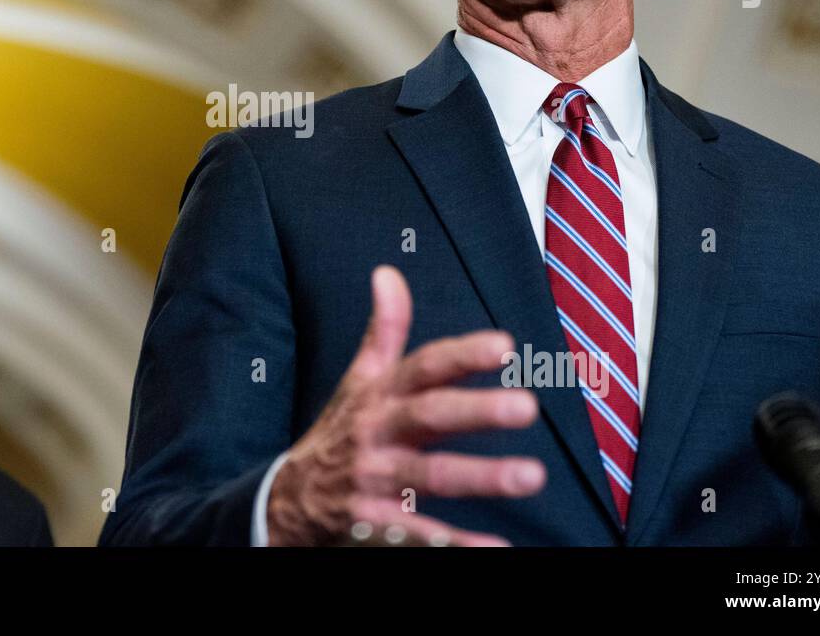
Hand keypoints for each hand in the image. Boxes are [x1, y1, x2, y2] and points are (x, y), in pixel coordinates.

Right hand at [266, 265, 544, 545]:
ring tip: (531, 475)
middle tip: (526, 406)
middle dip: (476, 410)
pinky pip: (416, 533)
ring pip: (428, 476)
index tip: (504, 346)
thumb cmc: (341, 431)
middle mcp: (377, 432)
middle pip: (428, 416)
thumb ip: (384, 330)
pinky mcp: (373, 522)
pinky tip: (496, 547)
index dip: (461, 355)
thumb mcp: (358, 379)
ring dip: (481, 476)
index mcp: (380, 394)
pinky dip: (455, 544)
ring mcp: (374, 478)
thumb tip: (388, 273)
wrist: (289, 498)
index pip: (423, 367)